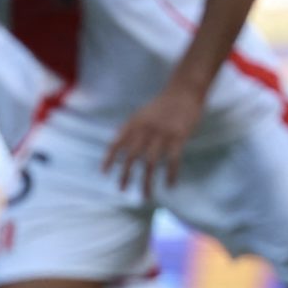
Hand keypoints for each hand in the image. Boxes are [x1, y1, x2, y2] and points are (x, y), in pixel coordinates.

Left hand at [102, 84, 203, 198]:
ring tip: (146, 195)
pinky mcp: (178, 137)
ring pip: (150, 163)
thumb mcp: (141, 113)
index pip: (116, 143)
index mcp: (134, 123)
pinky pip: (173, 161)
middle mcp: (145, 129)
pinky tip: (170, 185)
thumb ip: (130, 128)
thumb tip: (116, 143)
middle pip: (131, 157)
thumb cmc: (162, 105)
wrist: (184, 91)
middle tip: (122, 189)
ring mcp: (162, 134)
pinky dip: (170, 175)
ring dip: (147, 182)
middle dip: (125, 175)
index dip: (109, 158)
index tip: (104, 173)